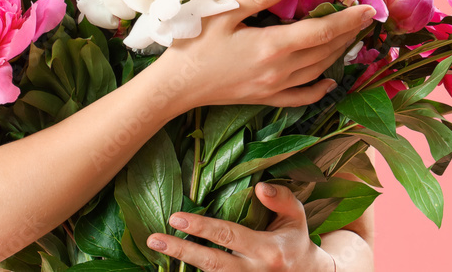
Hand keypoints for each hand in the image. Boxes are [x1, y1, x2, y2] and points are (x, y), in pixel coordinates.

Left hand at [146, 182, 335, 270]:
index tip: (175, 218)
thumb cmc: (296, 240)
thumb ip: (281, 199)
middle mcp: (253, 271)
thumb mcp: (296, 217)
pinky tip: (170, 263)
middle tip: (154, 239)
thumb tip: (258, 187)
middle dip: (181, 252)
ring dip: (181, 263)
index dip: (201, 228)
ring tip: (157, 248)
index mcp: (267, 250)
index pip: (229, 237)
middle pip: (212, 263)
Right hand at [156, 0, 375, 108]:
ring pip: (318, 70)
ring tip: (350, 38)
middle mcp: (280, 70)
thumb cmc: (193, 45)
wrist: (174, 86)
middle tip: (362, 17)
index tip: (369, 9)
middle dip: (348, 33)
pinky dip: (320, 88)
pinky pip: (302, 96)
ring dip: (338, 54)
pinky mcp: (265, 97)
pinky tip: (330, 81)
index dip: (348, 20)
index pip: (321, 31)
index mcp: (272, 46)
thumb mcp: (221, 12)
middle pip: (325, 50)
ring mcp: (274, 87)